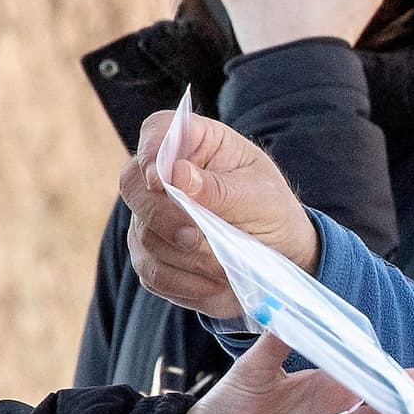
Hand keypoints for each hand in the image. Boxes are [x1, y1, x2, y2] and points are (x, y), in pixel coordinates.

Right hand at [120, 105, 315, 318]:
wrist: (281, 256)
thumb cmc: (271, 212)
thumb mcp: (261, 197)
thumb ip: (220, 189)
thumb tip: (177, 174)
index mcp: (195, 143)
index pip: (158, 130)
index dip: (151, 151)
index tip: (160, 179)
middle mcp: (163, 177)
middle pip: (132, 185)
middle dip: (163, 216)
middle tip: (195, 236)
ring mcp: (150, 217)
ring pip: (144, 235)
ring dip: (187, 257)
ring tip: (226, 265)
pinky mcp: (151, 256)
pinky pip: (153, 272)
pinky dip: (186, 283)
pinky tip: (216, 283)